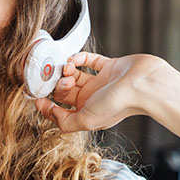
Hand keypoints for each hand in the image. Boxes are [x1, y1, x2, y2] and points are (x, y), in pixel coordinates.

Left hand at [34, 52, 173, 131]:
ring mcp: (100, 82)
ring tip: (68, 68)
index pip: (60, 111)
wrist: (143, 85)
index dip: (46, 106)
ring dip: (67, 71)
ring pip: (75, 75)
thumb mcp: (86, 120)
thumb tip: (52, 114)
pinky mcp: (109, 66)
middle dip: (58, 85)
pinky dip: (80, 58)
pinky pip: (89, 60)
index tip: (36, 97)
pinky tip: (76, 58)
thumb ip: (66, 122)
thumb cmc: (118, 104)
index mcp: (86, 114)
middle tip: (62, 80)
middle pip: (65, 92)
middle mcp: (92, 99)